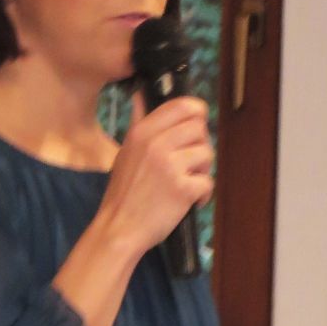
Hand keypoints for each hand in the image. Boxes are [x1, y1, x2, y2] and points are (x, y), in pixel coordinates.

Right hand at [97, 90, 214, 258]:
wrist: (118, 229)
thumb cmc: (122, 194)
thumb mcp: (124, 152)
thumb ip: (137, 124)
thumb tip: (140, 95)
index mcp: (142, 132)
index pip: (182, 105)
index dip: (197, 113)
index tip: (196, 126)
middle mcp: (157, 144)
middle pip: (199, 128)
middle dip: (200, 145)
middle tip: (190, 164)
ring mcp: (170, 167)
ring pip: (207, 154)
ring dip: (202, 170)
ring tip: (187, 183)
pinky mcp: (183, 189)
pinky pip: (208, 182)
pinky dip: (202, 195)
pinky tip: (190, 202)